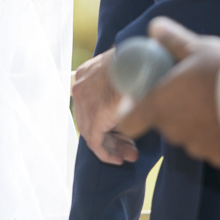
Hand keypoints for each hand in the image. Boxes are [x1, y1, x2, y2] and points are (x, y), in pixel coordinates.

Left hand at [72, 48, 138, 163]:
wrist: (140, 60)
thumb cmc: (139, 61)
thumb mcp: (125, 69)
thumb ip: (119, 85)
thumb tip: (128, 103)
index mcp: (85, 74)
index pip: (90, 104)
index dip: (106, 119)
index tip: (122, 131)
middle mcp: (80, 87)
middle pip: (90, 119)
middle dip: (111, 136)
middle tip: (128, 149)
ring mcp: (84, 103)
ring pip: (93, 133)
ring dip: (112, 147)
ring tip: (129, 156)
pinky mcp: (94, 117)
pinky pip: (95, 143)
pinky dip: (107, 153)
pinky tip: (119, 159)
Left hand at [115, 17, 219, 168]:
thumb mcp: (197, 47)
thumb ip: (172, 40)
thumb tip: (155, 28)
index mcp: (159, 105)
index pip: (128, 121)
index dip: (133, 111)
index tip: (146, 97)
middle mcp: (173, 131)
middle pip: (164, 123)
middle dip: (175, 109)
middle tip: (193, 89)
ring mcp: (197, 147)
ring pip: (190, 135)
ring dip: (197, 122)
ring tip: (217, 101)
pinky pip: (213, 146)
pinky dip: (219, 135)